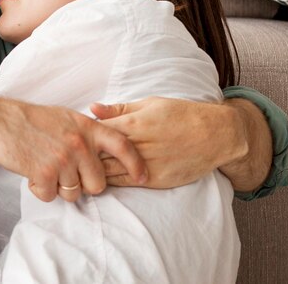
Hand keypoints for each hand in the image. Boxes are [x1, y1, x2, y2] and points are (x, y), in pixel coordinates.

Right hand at [0, 95, 147, 202]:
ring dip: (60, 187)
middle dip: (84, 184)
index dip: (136, 164)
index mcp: (86, 127)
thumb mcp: (64, 117)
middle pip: (99, 183)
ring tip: (44, 168)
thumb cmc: (29, 119)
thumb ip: (85, 132)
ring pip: (75, 193)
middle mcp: (79, 143)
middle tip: (64, 172)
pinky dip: (41, 189)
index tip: (143, 177)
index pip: (122, 145)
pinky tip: (32, 172)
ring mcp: (63, 159)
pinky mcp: (45, 173)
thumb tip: (101, 150)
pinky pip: (52, 196)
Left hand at [90, 96, 245, 188]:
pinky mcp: (154, 181)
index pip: (95, 132)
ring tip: (83, 167)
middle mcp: (137, 147)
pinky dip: (110, 180)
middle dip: (84, 155)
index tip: (75, 134)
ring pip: (108, 172)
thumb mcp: (149, 104)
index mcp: (132, 124)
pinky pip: (124, 184)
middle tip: (73, 154)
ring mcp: (145, 166)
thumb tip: (92, 108)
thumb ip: (118, 109)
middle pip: (97, 155)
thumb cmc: (180, 114)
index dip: (83, 135)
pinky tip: (101, 177)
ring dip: (94, 170)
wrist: (214, 135)